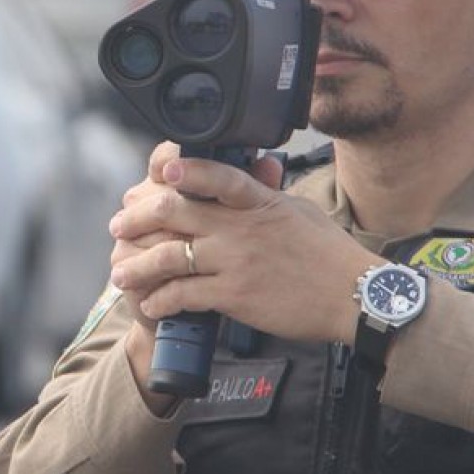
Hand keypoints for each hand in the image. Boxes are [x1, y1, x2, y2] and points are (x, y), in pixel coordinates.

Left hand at [107, 149, 374, 346]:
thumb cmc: (329, 254)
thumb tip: (253, 171)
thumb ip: (265, 193)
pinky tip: (151, 304)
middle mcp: (241, 228)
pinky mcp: (235, 295)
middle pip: (174, 212)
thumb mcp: (297, 209)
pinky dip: (161, 300)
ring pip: (169, 257)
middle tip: (119, 225)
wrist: (354, 298)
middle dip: (138, 218)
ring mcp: (236, 261)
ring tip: (120, 273)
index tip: (160, 170)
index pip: (216, 175)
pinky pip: (184, 294)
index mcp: (258, 201)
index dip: (185, 169)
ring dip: (137, 266)